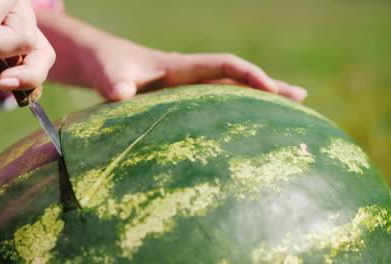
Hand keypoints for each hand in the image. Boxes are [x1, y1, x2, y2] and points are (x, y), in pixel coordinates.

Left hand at [37, 12, 305, 101]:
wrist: (101, 61)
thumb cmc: (106, 64)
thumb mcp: (108, 73)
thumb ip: (115, 82)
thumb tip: (121, 93)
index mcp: (180, 66)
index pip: (224, 65)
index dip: (248, 74)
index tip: (270, 90)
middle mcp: (190, 74)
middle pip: (237, 77)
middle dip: (269, 85)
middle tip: (301, 98)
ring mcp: (188, 87)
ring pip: (230, 90)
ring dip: (259, 99)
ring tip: (291, 110)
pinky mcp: (181, 98)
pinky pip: (214, 103)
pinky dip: (235, 111)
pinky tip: (245, 125)